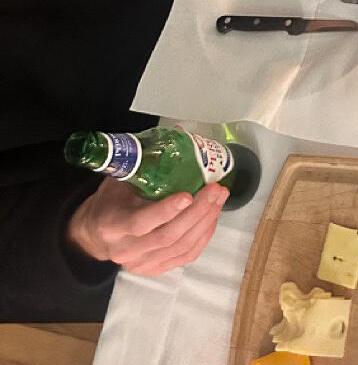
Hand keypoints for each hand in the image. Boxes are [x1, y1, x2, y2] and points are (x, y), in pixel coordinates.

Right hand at [67, 178, 227, 275]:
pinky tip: (212, 217)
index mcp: (112, 225)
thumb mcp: (119, 179)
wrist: (94, 234)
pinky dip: (203, 236)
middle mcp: (127, 250)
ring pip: (180, 247)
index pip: (140, 223)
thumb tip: (179, 131)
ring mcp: (142, 264)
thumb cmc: (111, 200)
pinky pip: (185, 256)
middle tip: (216, 189)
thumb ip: (144, 162)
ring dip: (205, 222)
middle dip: (197, 212)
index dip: (166, 211)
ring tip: (219, 198)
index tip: (188, 195)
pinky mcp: (155, 270)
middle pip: (167, 236)